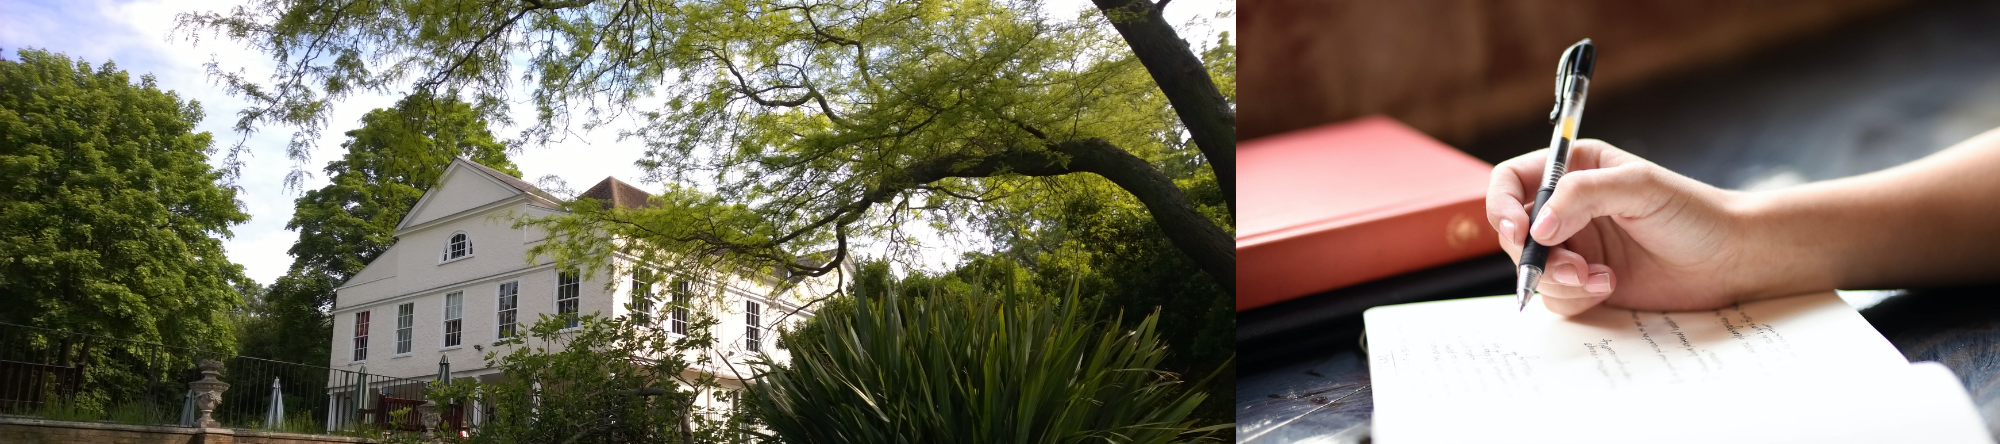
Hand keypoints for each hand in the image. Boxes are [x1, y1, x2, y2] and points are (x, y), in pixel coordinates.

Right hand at [1486, 140, 1748, 314]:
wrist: (1731, 259)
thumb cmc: (1694, 213)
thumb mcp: (1639, 187)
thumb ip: (1583, 195)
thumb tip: (1536, 227)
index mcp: (1574, 170)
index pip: (1510, 181)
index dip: (1501, 205)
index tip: (1518, 231)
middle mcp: (1566, 208)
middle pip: (1514, 232)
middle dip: (1535, 255)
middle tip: (1571, 266)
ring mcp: (1574, 247)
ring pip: (1531, 269)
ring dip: (1558, 280)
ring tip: (1599, 279)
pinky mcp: (1584, 282)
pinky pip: (1554, 297)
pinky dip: (1576, 297)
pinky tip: (1610, 286)